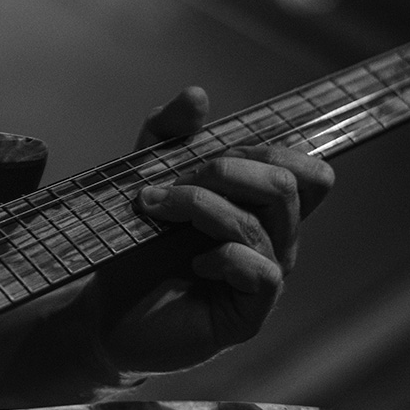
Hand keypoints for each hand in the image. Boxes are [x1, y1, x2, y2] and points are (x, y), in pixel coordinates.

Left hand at [85, 87, 333, 372]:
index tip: (205, 151)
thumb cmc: (132, 247)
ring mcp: (263, 277)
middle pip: (294, 183)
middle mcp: (272, 240)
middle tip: (170, 183)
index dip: (267, 147)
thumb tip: (198, 95)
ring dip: (201, 204)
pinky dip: (221, 254)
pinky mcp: (248, 314)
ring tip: (154, 209)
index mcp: (258, 208)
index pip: (306, 168)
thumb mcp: (143, 176)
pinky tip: (191, 263)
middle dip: (226, 169)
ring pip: (266, 221)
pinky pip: (260, 270)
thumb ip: (166, 134)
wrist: (102, 310)